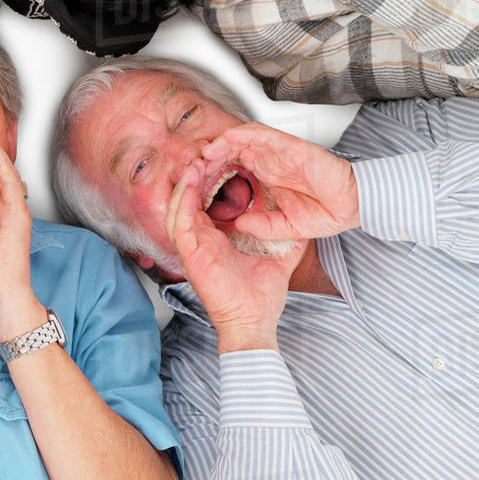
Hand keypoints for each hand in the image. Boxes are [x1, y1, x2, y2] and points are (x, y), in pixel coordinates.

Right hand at [166, 160, 305, 352]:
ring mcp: (193, 245)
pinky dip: (183, 198)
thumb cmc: (260, 298)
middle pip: (190, 199)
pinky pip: (179, 218)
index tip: (223, 164)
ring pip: (180, 204)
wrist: (254, 322)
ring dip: (186, 183)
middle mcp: (201, 239)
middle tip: (205, 157)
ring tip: (195, 163)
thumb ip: (284, 237)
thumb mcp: (277, 256)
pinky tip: (190, 181)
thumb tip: (300, 224)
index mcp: (216, 239)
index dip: (212, 182)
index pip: (208, 203)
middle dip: (196, 176)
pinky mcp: (189, 251)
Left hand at [202, 124, 360, 240]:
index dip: (214, 173)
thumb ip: (263, 226)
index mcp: (267, 178)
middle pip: (232, 151)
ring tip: (205, 153)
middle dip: (212, 157)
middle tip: (193, 166)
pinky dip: (242, 134)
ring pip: (242, 139)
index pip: (234, 169)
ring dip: (222, 143)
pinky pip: (262, 134)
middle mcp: (270, 162)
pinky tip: (227, 140)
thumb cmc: (327, 213)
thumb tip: (239, 224)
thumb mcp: (287, 228)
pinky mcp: (290, 146)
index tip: (196, 183)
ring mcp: (279, 153)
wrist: (354, 207)